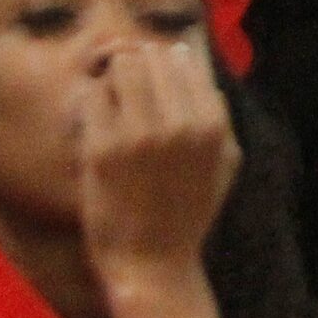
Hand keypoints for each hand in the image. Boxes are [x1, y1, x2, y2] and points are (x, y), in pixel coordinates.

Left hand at [75, 39, 238, 282]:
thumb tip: (197, 68)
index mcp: (211, 123)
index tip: (148, 81)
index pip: (182, 57)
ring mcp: (139, 135)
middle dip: (134, 66)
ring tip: (110, 107)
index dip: (161, 62)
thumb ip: (219, 114)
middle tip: (124, 91)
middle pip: (148, 54)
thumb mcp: (226, 161)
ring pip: (119, 66)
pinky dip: (90, 106)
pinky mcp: (102, 150)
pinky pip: (92, 99)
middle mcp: (178, 122)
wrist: (153, 263)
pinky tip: (94, 128)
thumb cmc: (189, 212)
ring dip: (111, 81)